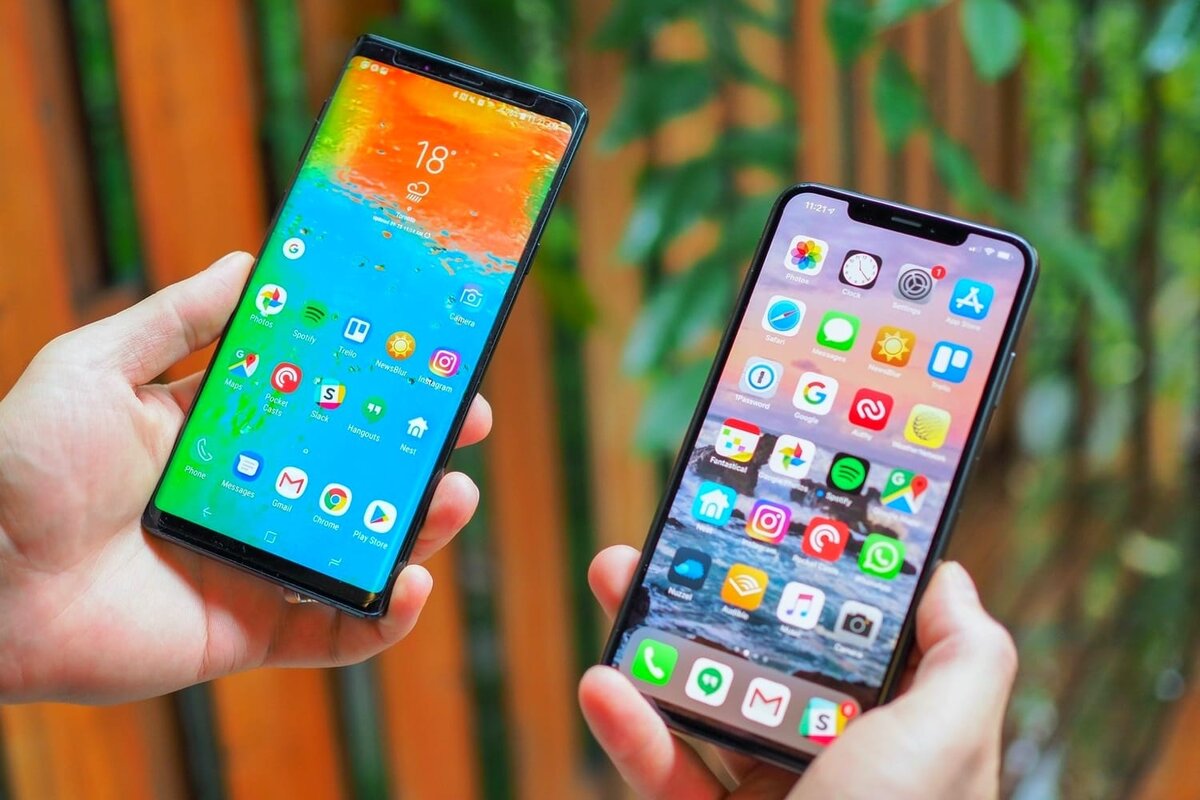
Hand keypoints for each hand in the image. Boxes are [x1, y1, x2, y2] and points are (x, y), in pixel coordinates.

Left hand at [0, 252, 490, 702]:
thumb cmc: (24, 464)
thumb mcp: (98, 365)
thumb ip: (179, 319)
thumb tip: (250, 261)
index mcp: (223, 433)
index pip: (322, 402)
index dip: (378, 382)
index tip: (428, 355)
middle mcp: (252, 496)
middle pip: (358, 474)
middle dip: (420, 451)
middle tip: (466, 423)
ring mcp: (256, 565)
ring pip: (362, 547)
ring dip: (421, 526)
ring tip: (452, 496)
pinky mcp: (250, 631)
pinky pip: (335, 634)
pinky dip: (384, 618)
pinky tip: (411, 583)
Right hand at [580, 548, 1016, 799]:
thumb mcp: (951, 741)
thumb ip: (965, 656)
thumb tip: (946, 576)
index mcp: (898, 728)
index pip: (858, 628)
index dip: (821, 570)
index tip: (780, 513)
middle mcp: (835, 758)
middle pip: (767, 652)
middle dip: (716, 588)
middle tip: (675, 533)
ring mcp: (768, 797)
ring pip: (702, 700)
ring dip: (652, 638)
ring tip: (616, 576)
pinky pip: (662, 771)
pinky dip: (628, 728)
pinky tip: (601, 684)